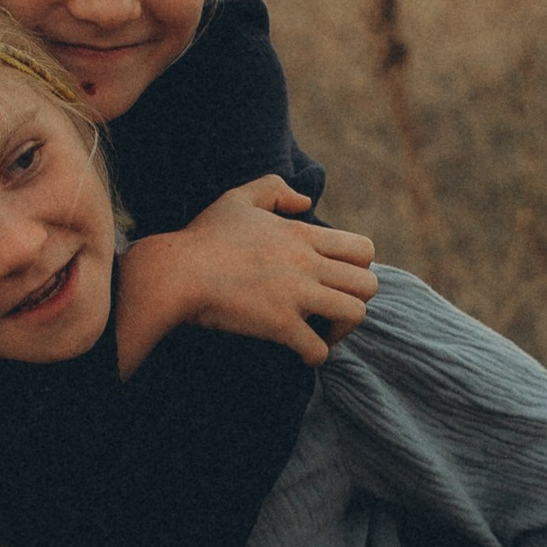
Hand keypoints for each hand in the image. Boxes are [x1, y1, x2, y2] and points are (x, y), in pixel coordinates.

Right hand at [118, 181, 377, 370]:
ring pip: (355, 314)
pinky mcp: (280, 324)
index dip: (359, 270)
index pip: (364, 249)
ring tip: (322, 334)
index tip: (337, 281)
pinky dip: (315, 356)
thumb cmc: (203, 238)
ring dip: (343, 331)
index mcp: (302, 235)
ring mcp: (296, 294)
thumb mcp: (238, 198)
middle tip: (333, 311)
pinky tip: (300, 354)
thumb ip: (275, 190)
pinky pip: (319, 349)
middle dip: (357, 301)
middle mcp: (307, 263)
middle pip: (369, 284)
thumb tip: (305, 200)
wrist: (176, 272)